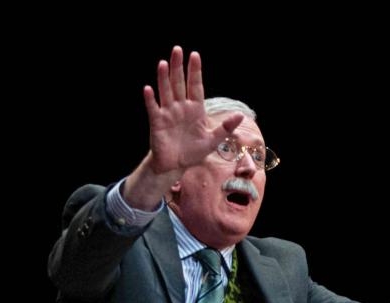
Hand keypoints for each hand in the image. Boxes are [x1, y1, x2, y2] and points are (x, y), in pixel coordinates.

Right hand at [123, 46, 243, 209]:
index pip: (195, 86)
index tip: (195, 55)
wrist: (176, 165)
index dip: (195, 71)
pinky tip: (148, 89)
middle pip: (179, 83)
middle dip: (178, 67)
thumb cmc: (194, 152)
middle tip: (177, 49)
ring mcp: (168, 113)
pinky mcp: (157, 122)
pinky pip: (153, 108)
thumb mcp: (213, 141)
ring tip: (163, 63)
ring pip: (166, 92)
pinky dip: (151, 99)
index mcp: (195, 109)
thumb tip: (241, 115)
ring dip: (163, 78)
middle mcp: (181, 107)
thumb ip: (226, 128)